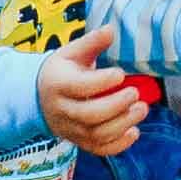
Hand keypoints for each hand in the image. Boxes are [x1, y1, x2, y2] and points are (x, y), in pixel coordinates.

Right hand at [36, 26, 145, 156]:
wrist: (39, 97)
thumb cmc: (62, 71)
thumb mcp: (71, 53)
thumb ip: (92, 42)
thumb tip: (111, 29)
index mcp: (58, 84)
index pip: (80, 87)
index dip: (102, 82)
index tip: (120, 74)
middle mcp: (61, 110)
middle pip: (89, 115)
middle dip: (117, 105)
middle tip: (135, 93)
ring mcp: (70, 129)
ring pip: (96, 134)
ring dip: (123, 124)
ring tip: (141, 109)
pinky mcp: (79, 141)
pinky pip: (99, 149)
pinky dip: (119, 145)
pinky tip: (134, 131)